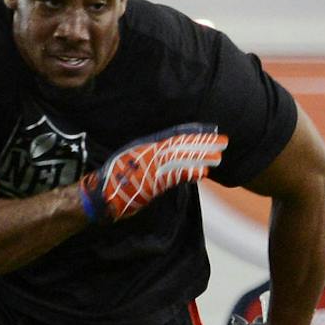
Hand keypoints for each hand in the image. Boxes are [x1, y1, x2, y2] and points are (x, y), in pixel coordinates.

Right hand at [77, 124, 228, 223]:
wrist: (100, 193)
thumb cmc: (113, 176)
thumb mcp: (131, 155)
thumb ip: (150, 151)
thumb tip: (169, 150)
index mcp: (145, 144)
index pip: (174, 136)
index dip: (193, 132)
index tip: (210, 130)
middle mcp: (148, 153)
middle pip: (182, 146)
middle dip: (204, 144)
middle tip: (224, 141)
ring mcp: (150, 168)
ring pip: (181, 160)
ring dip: (201, 158)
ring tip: (219, 157)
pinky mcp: (151, 184)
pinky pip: (174, 177)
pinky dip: (188, 174)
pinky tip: (203, 172)